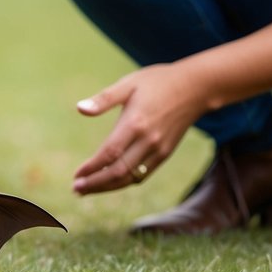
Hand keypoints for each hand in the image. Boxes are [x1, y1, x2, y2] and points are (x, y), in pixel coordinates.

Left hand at [72, 62, 205, 194]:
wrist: (195, 88)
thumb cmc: (157, 82)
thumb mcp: (128, 83)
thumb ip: (104, 99)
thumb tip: (80, 108)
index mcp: (135, 123)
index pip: (110, 153)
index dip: (92, 168)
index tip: (76, 176)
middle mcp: (148, 140)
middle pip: (118, 171)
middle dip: (96, 183)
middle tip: (76, 189)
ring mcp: (158, 149)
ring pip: (131, 177)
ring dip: (108, 187)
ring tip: (88, 190)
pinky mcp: (165, 153)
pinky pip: (143, 174)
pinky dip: (125, 181)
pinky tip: (110, 182)